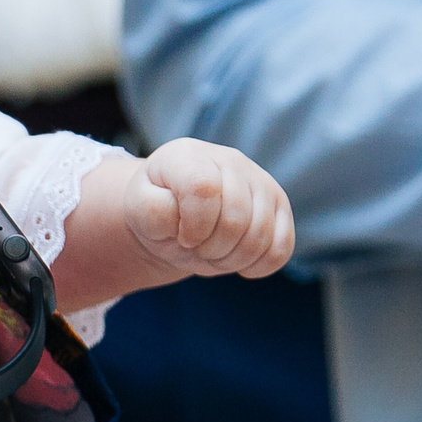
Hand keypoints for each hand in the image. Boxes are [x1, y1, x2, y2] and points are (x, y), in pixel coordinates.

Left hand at [124, 138, 293, 278]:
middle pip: (235, 219)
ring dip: (231, 259)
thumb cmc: (158, 209)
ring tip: (213, 253)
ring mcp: (261, 182)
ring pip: (261, 237)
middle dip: (210, 249)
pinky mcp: (280, 207)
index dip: (193, 226)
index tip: (182, 236)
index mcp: (190, 156)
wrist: (177, 213)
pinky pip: (281, 249)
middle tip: (196, 248)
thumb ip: (152, 209)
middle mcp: (231, 161)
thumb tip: (182, 218)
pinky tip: (237, 261)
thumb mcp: (139, 208)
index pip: (203, 189)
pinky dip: (257, 265)